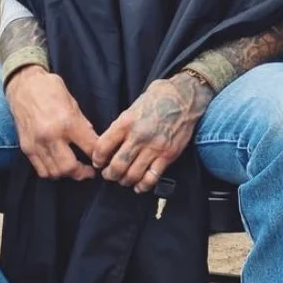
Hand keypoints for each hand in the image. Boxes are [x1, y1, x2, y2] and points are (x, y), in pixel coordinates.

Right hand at [6, 66, 99, 180]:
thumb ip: (83, 125)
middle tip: (90, 170)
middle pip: (70, 168)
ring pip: (55, 173)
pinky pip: (41, 170)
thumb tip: (94, 142)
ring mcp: (36, 144)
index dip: (100, 157)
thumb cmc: (50, 89)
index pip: (89, 148)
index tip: (103, 159)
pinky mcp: (27, 148)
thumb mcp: (73, 103)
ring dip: (67, 174)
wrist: (23, 85)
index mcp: (67, 122)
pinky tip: (59, 165)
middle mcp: (51, 136)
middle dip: (83, 173)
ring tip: (75, 168)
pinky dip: (52, 172)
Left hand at [93, 73, 212, 190]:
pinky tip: (139, 185)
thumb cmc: (158, 97)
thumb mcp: (133, 107)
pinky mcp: (168, 155)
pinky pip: (152, 177)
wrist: (185, 97)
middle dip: (109, 174)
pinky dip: (143, 186)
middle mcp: (139, 136)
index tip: (98, 162)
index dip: (97, 159)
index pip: (102, 148)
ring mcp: (154, 147)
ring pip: (132, 175)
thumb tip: (110, 144)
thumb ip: (121, 126)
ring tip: (123, 179)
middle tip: (109, 174)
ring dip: (124, 181)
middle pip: (116, 166)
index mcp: (126, 122)